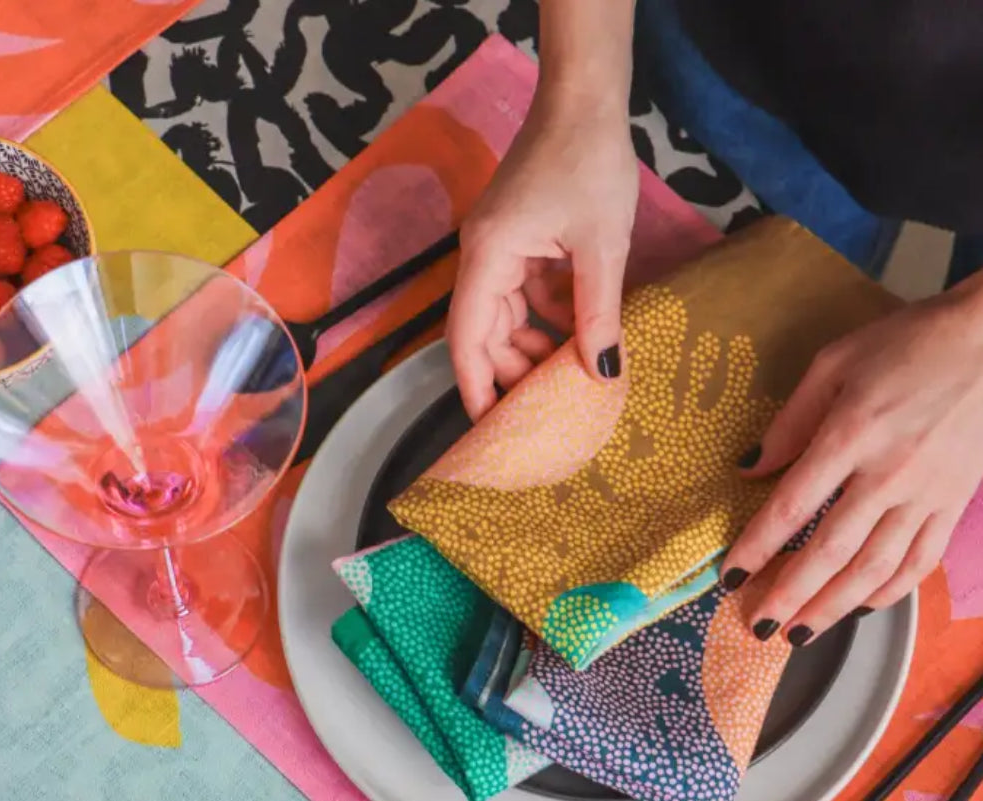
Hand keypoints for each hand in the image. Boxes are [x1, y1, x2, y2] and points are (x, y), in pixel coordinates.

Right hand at [447, 92, 638, 420]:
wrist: (585, 100)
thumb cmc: (590, 163)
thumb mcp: (602, 246)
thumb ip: (598, 313)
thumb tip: (603, 374)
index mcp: (488, 258)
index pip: (467, 338)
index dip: (474, 386)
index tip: (487, 429)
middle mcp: (483, 257)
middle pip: (486, 333)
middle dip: (514, 371)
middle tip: (548, 408)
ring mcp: (501, 249)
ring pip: (508, 317)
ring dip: (536, 346)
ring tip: (570, 376)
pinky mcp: (520, 241)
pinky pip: (527, 294)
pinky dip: (549, 317)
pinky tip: (579, 332)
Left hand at [722, 279, 982, 644]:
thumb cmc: (905, 345)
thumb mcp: (833, 365)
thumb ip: (790, 422)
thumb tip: (749, 468)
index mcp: (850, 437)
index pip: (792, 507)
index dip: (757, 547)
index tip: (730, 577)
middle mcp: (887, 475)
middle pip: (831, 551)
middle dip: (790, 595)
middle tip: (759, 627)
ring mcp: (926, 494)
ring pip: (875, 567)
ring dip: (834, 607)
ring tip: (801, 633)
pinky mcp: (954, 502)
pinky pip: (919, 560)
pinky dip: (889, 591)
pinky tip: (861, 607)